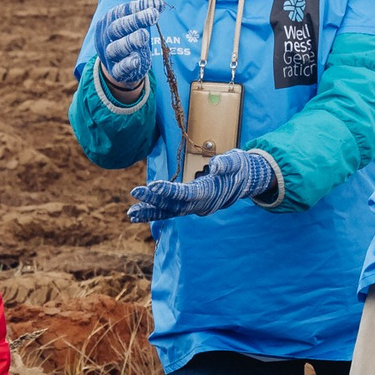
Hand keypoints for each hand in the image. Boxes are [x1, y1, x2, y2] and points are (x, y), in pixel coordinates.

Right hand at [96, 0, 163, 91]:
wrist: (117, 64)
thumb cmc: (130, 37)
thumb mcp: (136, 24)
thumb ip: (146, 13)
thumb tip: (160, 3)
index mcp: (110, 20)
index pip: (122, 11)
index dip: (139, 7)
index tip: (157, 6)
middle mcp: (106, 36)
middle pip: (117, 27)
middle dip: (135, 21)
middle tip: (153, 16)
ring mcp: (108, 54)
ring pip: (115, 48)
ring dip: (130, 41)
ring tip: (145, 35)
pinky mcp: (115, 71)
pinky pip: (118, 69)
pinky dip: (126, 65)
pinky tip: (137, 60)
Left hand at [127, 149, 275, 222]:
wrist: (244, 180)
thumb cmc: (238, 167)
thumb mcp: (237, 160)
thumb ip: (226, 163)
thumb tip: (215, 167)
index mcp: (210, 193)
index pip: (187, 194)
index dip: (169, 191)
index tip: (153, 185)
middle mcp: (200, 205)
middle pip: (174, 205)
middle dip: (154, 200)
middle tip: (134, 192)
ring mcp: (194, 208)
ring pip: (169, 212)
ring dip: (150, 212)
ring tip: (130, 213)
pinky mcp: (189, 206)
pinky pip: (169, 212)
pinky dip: (154, 213)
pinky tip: (137, 214)